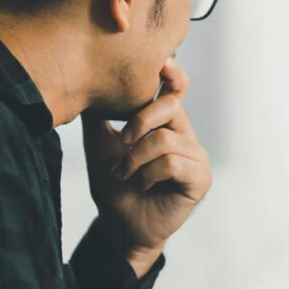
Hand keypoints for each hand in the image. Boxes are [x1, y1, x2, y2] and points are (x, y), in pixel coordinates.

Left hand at [82, 58, 211, 274]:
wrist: (119, 227)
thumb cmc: (114, 187)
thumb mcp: (99, 144)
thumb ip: (99, 114)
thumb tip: (88, 82)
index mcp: (165, 122)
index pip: (176, 89)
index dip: (173, 73)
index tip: (161, 61)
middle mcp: (184, 135)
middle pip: (171, 105)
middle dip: (140, 120)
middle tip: (121, 140)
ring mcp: (195, 156)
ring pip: (166, 139)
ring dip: (136, 158)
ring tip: (124, 175)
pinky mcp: (200, 178)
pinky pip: (173, 162)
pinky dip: (149, 174)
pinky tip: (143, 185)